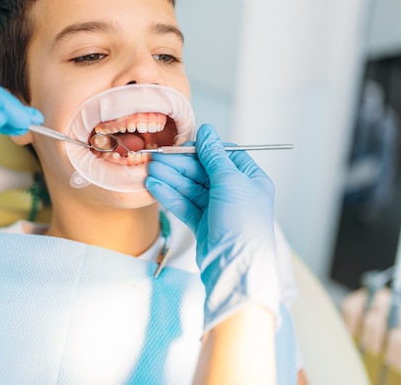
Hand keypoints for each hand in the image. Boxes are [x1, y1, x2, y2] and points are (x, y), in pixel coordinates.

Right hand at [146, 124, 281, 331]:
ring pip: (191, 189)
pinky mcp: (204, 225)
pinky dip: (171, 196)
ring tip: (149, 172)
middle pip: (203, 172)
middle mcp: (236, 193)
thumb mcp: (230, 182)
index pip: (224, 156)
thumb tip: (207, 131)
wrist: (236, 269)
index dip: (202, 150)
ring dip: (171, 179)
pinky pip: (186, 205)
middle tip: (155, 159)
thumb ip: (214, 156)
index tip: (180, 146)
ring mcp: (219, 210)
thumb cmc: (242, 224)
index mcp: (251, 179)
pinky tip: (154, 187)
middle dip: (179, 166)